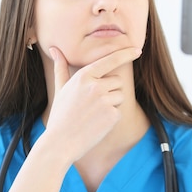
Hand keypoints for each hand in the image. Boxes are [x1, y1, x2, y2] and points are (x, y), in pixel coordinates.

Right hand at [44, 46, 140, 162]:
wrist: (61, 142)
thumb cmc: (60, 115)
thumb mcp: (60, 88)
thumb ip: (61, 67)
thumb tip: (54, 49)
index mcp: (84, 76)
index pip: (110, 60)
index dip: (126, 54)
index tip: (137, 50)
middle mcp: (95, 86)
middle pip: (117, 81)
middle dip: (110, 90)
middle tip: (93, 104)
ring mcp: (105, 100)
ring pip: (120, 96)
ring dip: (112, 103)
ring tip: (93, 113)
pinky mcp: (112, 115)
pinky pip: (119, 111)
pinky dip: (111, 117)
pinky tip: (97, 123)